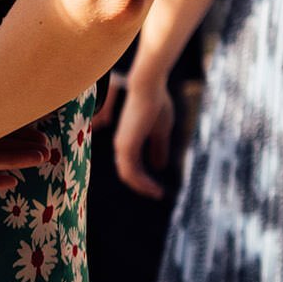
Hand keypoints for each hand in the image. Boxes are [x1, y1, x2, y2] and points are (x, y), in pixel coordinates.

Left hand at [112, 71, 176, 198]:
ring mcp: (122, 146)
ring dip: (143, 187)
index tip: (157, 186)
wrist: (149, 87)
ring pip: (128, 176)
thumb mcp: (161, 130)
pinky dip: (142, 183)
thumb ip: (158, 148)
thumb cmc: (155, 103)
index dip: (142, 178)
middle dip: (141, 186)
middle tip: (156, 194)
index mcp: (128, 140)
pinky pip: (131, 172)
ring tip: (157, 194)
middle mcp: (121, 145)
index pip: (131, 166)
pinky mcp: (126, 146)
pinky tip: (155, 188)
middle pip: (128, 174)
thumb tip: (159, 167)